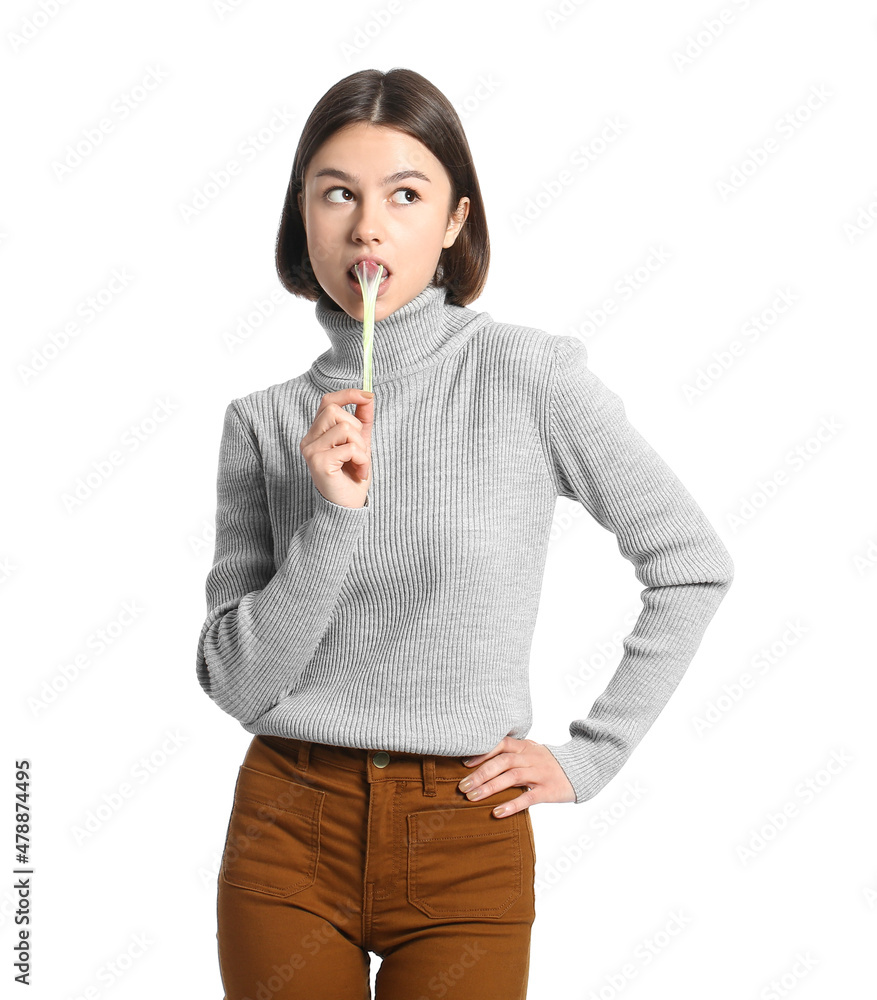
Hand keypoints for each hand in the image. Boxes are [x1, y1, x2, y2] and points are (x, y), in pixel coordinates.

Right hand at [300, 388, 373, 508]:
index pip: (327, 402)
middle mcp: (309, 441)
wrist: (347, 507)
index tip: (368, 396)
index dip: (347, 395)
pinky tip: (359, 472)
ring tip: (359, 463)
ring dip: (361, 447)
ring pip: (345, 428)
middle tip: (359, 451)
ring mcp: (312, 451)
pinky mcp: (319, 463)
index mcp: (316, 434)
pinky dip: (362, 459)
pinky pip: (349, 448)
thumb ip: (362, 420)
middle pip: (334, 411)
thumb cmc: (352, 477)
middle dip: (357, 429)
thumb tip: (368, 396)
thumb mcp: (360, 443)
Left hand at [458, 736, 575, 817]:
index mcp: (525, 747)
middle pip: (502, 762)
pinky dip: (511, 804)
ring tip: (472, 798)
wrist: (582, 769)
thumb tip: (482, 762)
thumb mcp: (532, 752)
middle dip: (480, 774)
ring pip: (511, 777)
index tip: (464, 764)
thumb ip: (512, 754)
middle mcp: (531, 757)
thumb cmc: (549, 763)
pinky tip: (497, 812)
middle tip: (462, 786)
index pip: (501, 744)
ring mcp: (540, 773)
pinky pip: (528, 798)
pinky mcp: (548, 790)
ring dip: (489, 787)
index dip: (482, 752)